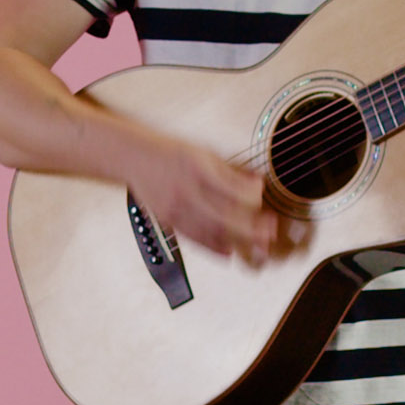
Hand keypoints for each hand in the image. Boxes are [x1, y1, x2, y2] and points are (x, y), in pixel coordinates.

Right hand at [127, 135, 288, 262]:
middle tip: (270, 231)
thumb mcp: (203, 152)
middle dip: (252, 228)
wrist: (134, 158)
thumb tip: (256, 179)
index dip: (252, 195)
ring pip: (212, 232)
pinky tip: (229, 252)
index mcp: (198, 170)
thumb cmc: (169, 152)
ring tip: (257, 246)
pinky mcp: (170, 221)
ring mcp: (177, 209)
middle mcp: (187, 192)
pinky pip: (195, 239)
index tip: (262, 193)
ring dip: (238, 241)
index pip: (233, 190)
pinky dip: (214, 248)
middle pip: (226, 217)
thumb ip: (230, 169)